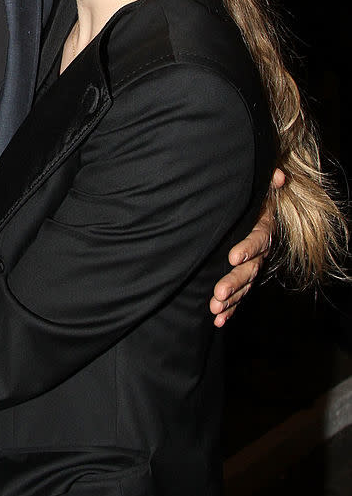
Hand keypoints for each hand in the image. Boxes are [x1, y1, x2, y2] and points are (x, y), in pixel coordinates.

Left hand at [209, 168, 283, 326]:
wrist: (249, 206)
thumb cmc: (251, 195)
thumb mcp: (259, 185)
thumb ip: (269, 180)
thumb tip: (279, 176)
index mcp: (263, 227)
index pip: (257, 239)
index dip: (247, 248)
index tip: (233, 256)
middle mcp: (259, 250)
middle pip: (249, 269)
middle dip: (234, 282)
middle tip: (218, 294)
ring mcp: (251, 265)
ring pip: (243, 285)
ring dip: (231, 300)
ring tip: (215, 310)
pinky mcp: (242, 275)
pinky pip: (239, 294)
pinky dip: (230, 309)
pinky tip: (218, 320)